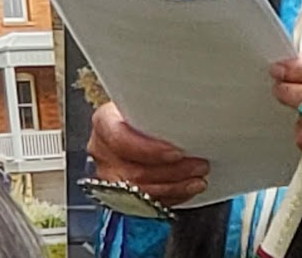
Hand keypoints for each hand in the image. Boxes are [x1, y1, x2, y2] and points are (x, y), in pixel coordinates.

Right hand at [87, 101, 209, 205]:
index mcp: (104, 121)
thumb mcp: (147, 99)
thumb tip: (191, 109)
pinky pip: (143, 202)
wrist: (129, 119)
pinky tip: (184, 189)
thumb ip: (158, 107)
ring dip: (173, 187)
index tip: (177, 152)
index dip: (151, 151)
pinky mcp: (117, 192)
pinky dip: (168, 197)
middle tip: (199, 165)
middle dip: (172, 172)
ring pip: (140, 191)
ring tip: (197, 179)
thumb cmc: (143, 107)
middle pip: (135, 171)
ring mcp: (107, 174)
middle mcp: (101, 149)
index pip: (121, 140)